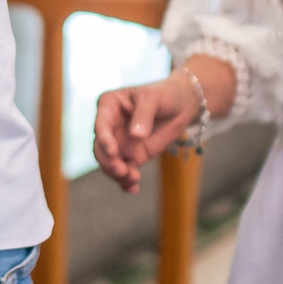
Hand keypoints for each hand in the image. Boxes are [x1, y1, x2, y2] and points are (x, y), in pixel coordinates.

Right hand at [94, 77, 197, 191]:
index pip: (101, 124)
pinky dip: (125, 182)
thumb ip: (143, 115)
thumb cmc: (164, 95)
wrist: (181, 106)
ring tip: (133, 180)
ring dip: (117, 174)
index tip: (113, 151)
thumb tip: (135, 135)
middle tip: (122, 171)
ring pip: (109, 163)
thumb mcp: (154, 98)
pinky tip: (133, 188)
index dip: (104, 139)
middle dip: (109, 162)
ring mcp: (119, 142)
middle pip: (101, 148)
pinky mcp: (131, 156)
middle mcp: (109, 125)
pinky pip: (123, 171)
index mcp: (109, 105)